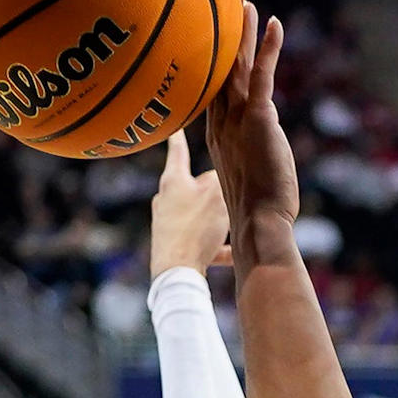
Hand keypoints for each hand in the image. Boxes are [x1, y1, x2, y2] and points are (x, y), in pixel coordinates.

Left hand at [148, 127, 227, 278]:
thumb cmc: (195, 229)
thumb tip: (217, 175)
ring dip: (214, 220)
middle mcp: (165, 200)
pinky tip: (233, 254)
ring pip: (195, 215)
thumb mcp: (216, 196)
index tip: (174, 125)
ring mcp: (166, 224)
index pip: (177, 150)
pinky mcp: (171, 246)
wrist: (176, 273)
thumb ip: (219, 178)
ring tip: (231, 226)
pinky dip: (214, 246)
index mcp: (174, 181)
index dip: (179, 136)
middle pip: (188, 185)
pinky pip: (198, 242)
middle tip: (220, 185)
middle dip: (206, 187)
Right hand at [201, 13, 298, 257]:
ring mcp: (237, 121)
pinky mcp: (257, 118)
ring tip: (244, 3)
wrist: (258, 230)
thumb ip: (231, 224)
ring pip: (236, 68)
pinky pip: (261, 75)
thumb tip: (224, 258)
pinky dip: (268, 48)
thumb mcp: (240, 211)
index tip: (207, 54)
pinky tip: (273, 22)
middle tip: (219, 13)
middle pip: (218, 76)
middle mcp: (222, 127)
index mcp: (218, 143)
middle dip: (220, 44)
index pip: (211, 101)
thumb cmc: (250, 229)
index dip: (209, 76)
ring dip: (241, 35)